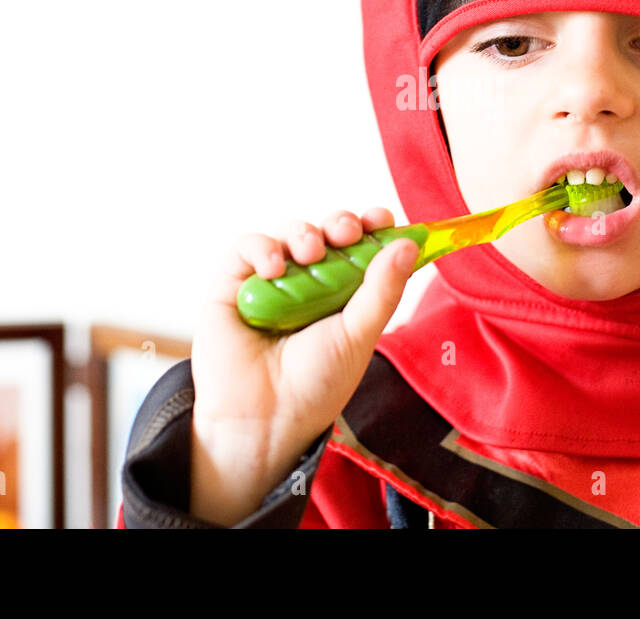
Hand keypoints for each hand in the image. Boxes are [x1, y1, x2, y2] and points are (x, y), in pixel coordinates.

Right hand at [188, 206, 417, 525]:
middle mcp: (310, 282)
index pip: (362, 246)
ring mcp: (271, 281)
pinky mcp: (232, 284)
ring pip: (290, 233)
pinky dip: (263, 249)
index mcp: (345, 293)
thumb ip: (382, 290)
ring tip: (310, 254)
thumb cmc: (316, 384)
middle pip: (328, 231)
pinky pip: (247, 247)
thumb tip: (407, 244)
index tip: (383, 220)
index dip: (372, 227)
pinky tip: (274, 269)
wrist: (264, 418)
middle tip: (347, 232)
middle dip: (340, 223)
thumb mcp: (359, 335)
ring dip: (304, 234)